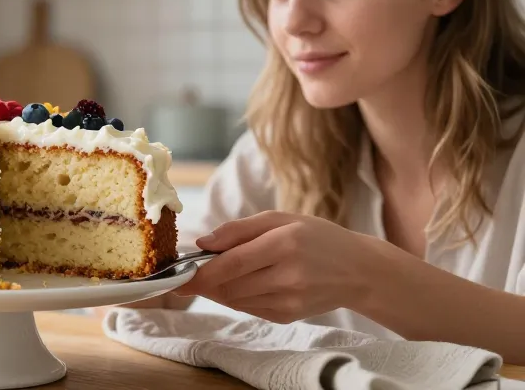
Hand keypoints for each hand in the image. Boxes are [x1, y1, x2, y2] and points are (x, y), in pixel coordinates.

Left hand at [172, 211, 382, 323]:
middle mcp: (288, 275)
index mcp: (284, 244)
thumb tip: (202, 243)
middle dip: (206, 280)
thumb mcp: (280, 218)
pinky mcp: (289, 316)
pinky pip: (249, 309)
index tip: (176, 277)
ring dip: (221, 288)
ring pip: (235, 299)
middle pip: (228, 285)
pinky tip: (251, 283)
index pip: (230, 263)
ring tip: (231, 272)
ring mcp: (289, 299)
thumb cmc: (316, 237)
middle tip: (197, 270)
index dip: (199, 272)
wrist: (359, 270)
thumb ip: (238, 230)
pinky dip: (239, 297)